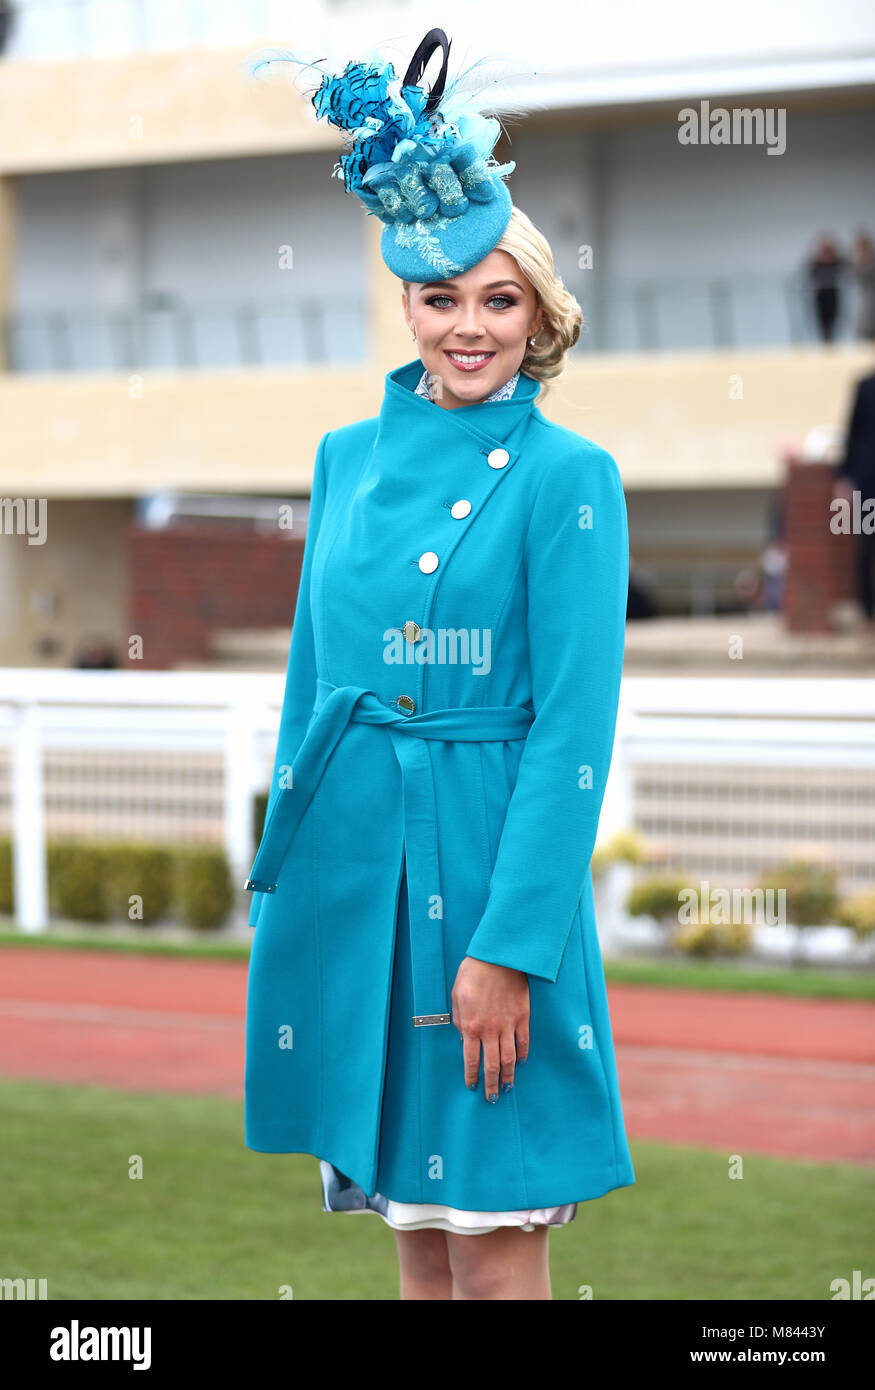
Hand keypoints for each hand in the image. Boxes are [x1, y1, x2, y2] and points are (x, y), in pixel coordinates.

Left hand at [451, 956, 528, 1101]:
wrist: (498, 957)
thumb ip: (459, 1020)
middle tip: (492, 1098)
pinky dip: (522, 1054)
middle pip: (492, 1065)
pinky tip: (521, 1063)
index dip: (472, 1075)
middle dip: (491, 1084)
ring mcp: (508, 1024)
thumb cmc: (473, 973)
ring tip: (507, 1088)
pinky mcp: (522, 1016)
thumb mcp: (456, 996)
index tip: (472, 1086)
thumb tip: (464, 1038)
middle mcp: (490, 1030)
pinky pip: (523, 1041)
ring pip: (509, 1058)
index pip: (471, 1059)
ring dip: (508, 1076)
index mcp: (471, 1026)